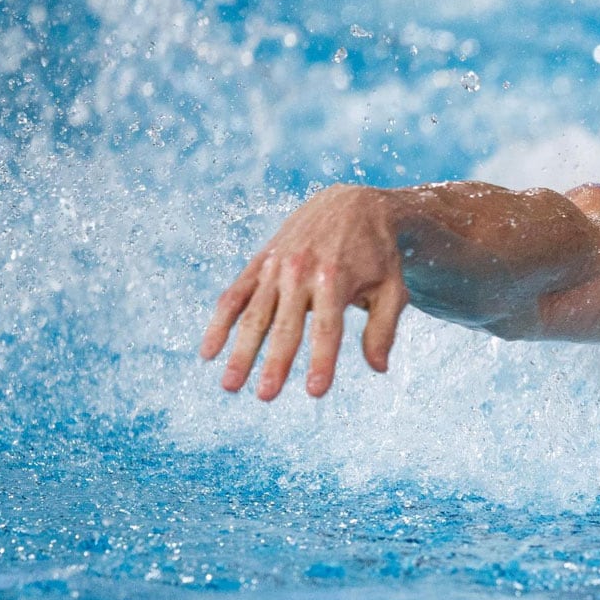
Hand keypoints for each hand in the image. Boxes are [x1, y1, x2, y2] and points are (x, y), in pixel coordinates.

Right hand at [200, 185, 408, 399]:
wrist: (351, 204)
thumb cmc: (377, 254)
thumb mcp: (392, 288)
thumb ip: (384, 328)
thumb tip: (378, 368)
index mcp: (336, 278)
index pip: (327, 328)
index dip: (322, 361)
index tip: (315, 392)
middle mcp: (300, 271)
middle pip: (285, 325)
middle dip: (274, 362)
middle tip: (265, 396)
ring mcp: (275, 266)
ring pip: (253, 314)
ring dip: (240, 351)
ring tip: (230, 385)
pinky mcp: (259, 262)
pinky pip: (234, 295)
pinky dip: (219, 323)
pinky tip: (208, 352)